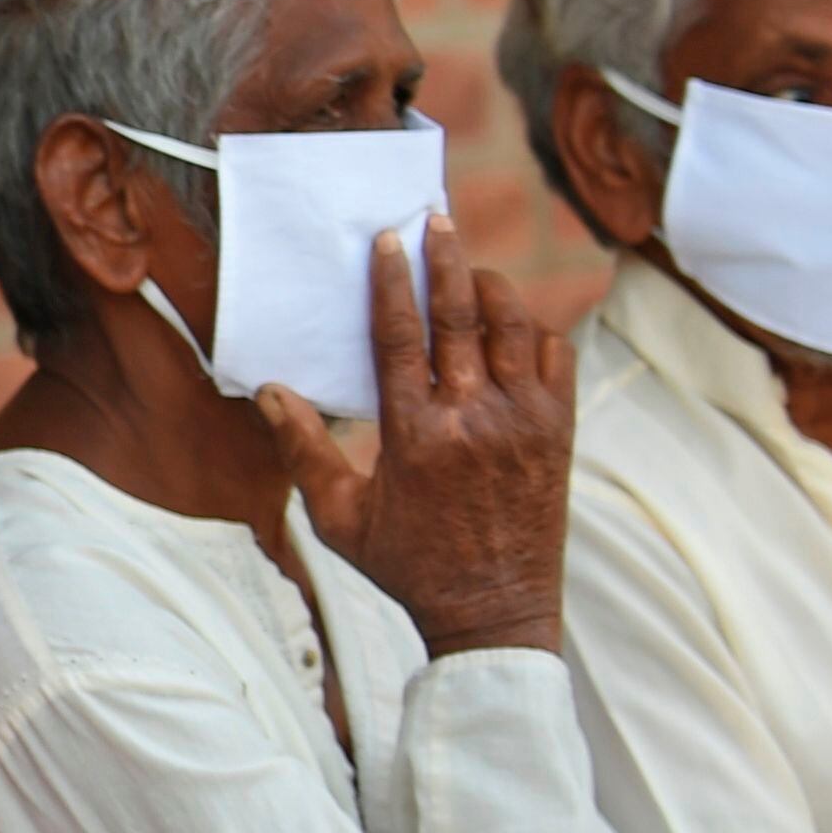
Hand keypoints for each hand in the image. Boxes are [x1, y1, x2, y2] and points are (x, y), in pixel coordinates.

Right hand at [259, 215, 570, 657]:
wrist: (494, 611)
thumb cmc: (408, 566)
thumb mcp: (339, 516)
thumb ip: (304, 448)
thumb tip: (271, 391)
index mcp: (415, 435)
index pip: (400, 336)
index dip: (393, 281)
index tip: (388, 242)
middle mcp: (476, 419)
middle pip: (462, 314)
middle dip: (448, 258)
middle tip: (435, 220)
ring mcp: (527, 423)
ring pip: (517, 326)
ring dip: (493, 289)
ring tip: (472, 271)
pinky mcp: (560, 432)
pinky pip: (557, 357)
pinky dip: (536, 331)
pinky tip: (514, 327)